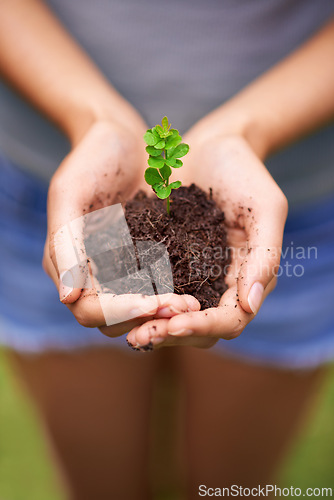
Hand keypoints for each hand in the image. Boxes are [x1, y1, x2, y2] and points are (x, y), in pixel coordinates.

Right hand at [43, 119, 199, 337]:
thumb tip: (67, 297)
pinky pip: (161, 289)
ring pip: (141, 310)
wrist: (124, 139)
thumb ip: (65, 242)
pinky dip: (176, 294)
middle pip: (117, 319)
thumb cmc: (91, 159)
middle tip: (183, 307)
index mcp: (69, 266)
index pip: (89, 309)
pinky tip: (200, 291)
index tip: (152, 304)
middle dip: (148, 318)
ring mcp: (122, 271)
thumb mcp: (70, 194)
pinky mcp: (148, 261)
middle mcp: (95, 276)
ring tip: (194, 304)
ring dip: (166, 313)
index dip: (119, 312)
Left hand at [126, 133, 287, 348]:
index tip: (174, 324)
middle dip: (169, 335)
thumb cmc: (245, 172)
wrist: (213, 145)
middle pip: (197, 329)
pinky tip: (111, 300)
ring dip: (148, 326)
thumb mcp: (265, 208)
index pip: (229, 320)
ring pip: (170, 317)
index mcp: (245, 278)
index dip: (203, 327)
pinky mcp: (165, 262)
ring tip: (123, 328)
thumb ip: (265, 255)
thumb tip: (252, 304)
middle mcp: (217, 285)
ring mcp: (190, 276)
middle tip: (138, 337)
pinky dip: (134, 301)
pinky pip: (149, 290)